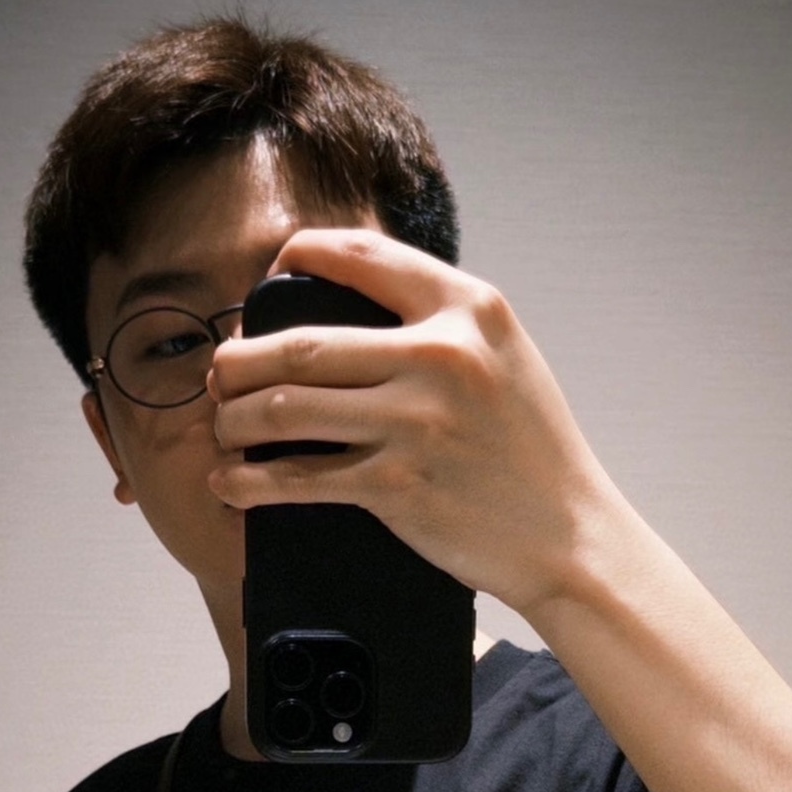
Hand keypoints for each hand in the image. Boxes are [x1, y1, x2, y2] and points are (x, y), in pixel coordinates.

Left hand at [205, 228, 625, 621]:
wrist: (570, 536)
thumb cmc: (532, 452)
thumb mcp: (506, 358)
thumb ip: (442, 325)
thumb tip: (353, 309)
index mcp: (470, 309)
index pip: (361, 254)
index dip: (298, 257)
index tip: (269, 277)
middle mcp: (441, 355)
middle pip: (299, 342)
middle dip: (239, 359)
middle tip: (221, 373)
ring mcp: (416, 422)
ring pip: (286, 408)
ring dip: (234, 418)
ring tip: (223, 426)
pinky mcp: (396, 486)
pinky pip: (298, 478)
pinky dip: (250, 483)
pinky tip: (230, 483)